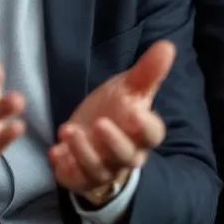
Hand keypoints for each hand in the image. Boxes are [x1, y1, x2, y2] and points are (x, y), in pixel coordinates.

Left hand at [48, 40, 174, 205]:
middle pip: (126, 155)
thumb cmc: (117, 109)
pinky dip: (64, 167)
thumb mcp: (129, 88)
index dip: (146, 126)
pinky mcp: (81, 176)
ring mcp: (103, 168)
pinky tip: (56, 151)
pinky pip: (74, 178)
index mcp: (142, 134)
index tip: (135, 111)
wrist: (95, 135)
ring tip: (68, 129)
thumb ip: (147, 72)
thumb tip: (167, 45)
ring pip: (98, 168)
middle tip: (99, 123)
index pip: (152, 134)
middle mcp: (126, 155)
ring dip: (82, 151)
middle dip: (113, 141)